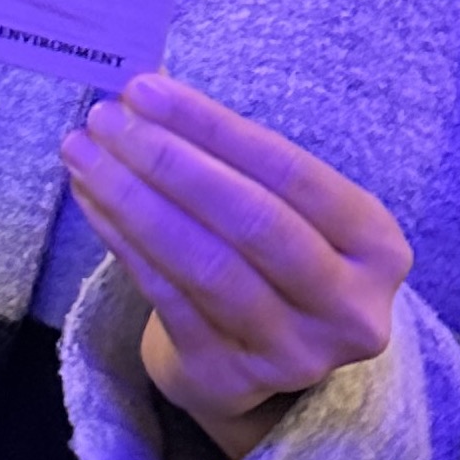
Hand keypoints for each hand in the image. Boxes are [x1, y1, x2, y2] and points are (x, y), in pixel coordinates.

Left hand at [62, 71, 411, 459]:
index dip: (214, 127)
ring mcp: (292, 353)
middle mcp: (348, 307)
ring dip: (132, 199)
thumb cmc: (269, 252)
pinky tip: (90, 197)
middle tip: (106, 118)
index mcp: (376, 246)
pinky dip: (121, 239)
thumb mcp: (282, 204)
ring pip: (203, 264)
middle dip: (169, 161)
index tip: (146, 89)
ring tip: (83, 152)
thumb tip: (149, 80)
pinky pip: (165, 296)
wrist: (258, 356)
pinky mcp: (230, 378)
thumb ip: (229, 148)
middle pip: (251, 221)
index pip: (292, 172)